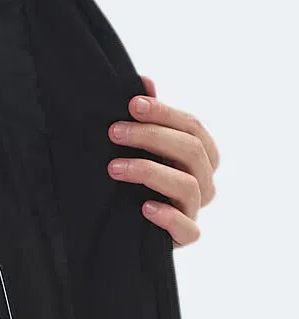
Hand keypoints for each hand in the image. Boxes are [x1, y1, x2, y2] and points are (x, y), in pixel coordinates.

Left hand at [107, 74, 219, 247]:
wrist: (122, 219)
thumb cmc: (137, 172)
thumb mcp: (140, 143)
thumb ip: (146, 115)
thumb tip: (145, 81)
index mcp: (200, 153)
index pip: (192, 127)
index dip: (164, 113)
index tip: (131, 104)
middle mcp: (204, 180)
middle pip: (192, 151)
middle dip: (152, 136)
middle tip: (114, 131)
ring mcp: (195, 209)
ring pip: (188, 186)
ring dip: (149, 172)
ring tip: (114, 167)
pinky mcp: (184, 237)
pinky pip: (189, 230)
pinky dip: (169, 217)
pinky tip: (144, 207)